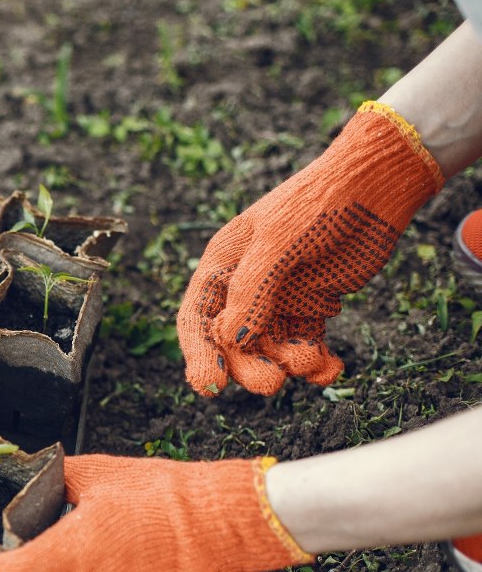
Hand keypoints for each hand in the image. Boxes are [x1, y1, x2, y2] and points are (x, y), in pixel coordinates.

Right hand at [177, 102, 442, 396]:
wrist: (374, 186)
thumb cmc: (317, 203)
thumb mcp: (277, 240)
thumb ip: (252, 289)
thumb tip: (231, 338)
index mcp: (222, 265)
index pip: (198, 319)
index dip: (199, 354)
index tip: (210, 385)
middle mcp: (244, 287)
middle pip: (234, 343)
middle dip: (249, 367)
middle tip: (271, 383)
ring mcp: (279, 299)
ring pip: (271, 349)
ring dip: (289, 364)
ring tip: (313, 361)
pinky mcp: (312, 306)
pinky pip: (306, 345)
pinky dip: (318, 364)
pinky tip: (332, 368)